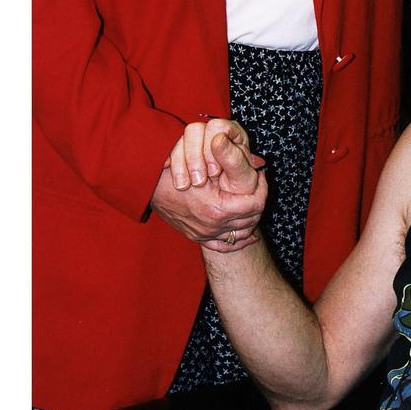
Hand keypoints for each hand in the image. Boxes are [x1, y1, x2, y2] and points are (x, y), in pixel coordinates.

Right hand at [151, 128, 266, 250]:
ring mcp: (204, 234)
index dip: (263, 188)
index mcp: (218, 209)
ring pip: (240, 233)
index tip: (261, 175)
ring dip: (251, 219)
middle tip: (259, 186)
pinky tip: (249, 234)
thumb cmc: (176, 172)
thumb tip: (259, 162)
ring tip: (253, 202)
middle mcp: (213, 226)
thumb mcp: (206, 167)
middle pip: (251, 219)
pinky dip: (238, 241)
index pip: (256, 204)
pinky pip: (224, 247)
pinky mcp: (197, 237)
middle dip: (258, 201)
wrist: (147, 185)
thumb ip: (234, 165)